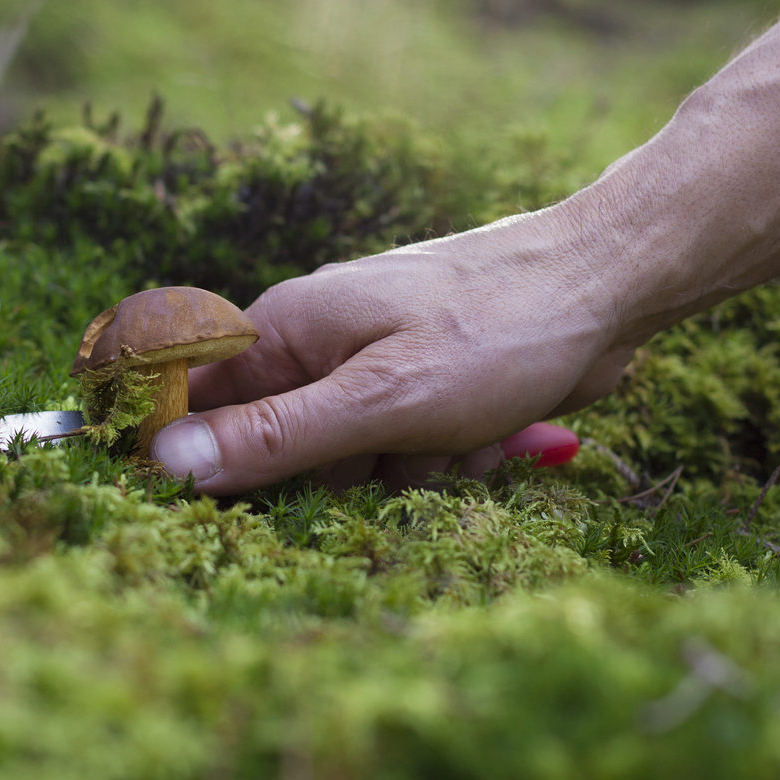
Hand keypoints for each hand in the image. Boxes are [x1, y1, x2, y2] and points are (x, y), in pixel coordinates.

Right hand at [151, 215, 633, 495]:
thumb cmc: (500, 329)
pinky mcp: (422, 384)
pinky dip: (447, 458)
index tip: (254, 493)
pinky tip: (490, 433)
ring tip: (460, 434)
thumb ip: (274, 437)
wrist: (612, 286)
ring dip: (407, 471)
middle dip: (341, 474)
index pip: (194, 403)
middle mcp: (318, 341)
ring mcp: (373, 362)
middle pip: (279, 450)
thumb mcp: (381, 401)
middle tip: (395, 454)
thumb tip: (167, 460)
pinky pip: (405, 451)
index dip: (204, 458)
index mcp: (286, 329)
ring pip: (352, 461)